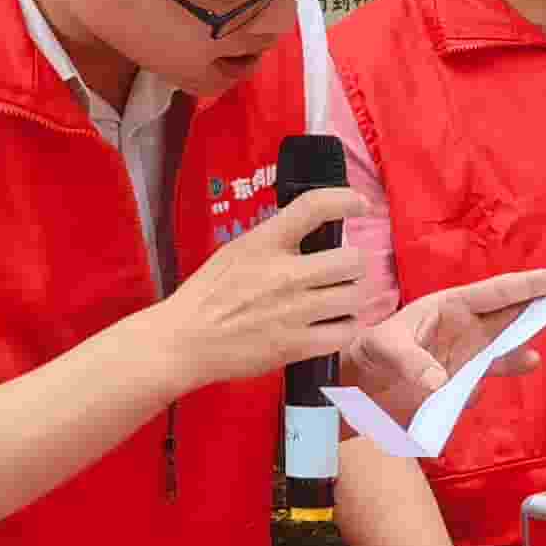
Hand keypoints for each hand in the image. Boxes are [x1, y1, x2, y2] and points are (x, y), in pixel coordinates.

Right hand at [142, 188, 368, 394]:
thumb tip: (309, 232)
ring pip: (354, 297)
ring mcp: (294, 311)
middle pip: (352, 260)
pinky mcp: (296, 345)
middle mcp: (286, 274)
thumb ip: (272, 241)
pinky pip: (344, 333)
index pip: (314, 206)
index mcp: (265, 243)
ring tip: (337, 301)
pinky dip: (344, 328)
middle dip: (353, 266)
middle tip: (343, 272)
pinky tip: (332, 326)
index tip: (360, 205)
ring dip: (350, 298)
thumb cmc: (206, 296)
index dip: (345, 200)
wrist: (185, 341)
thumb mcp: (235, 252)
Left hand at [345, 266, 545, 416]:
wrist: (354, 387)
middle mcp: (466, 329)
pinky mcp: (460, 385)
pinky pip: (481, 386)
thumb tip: (438, 382)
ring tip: (532, 358)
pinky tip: (469, 394)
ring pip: (504, 351)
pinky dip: (478, 392)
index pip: (497, 293)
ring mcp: (466, 357)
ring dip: (519, 354)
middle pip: (514, 315)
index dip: (530, 286)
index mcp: (451, 306)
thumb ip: (410, 361)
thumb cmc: (368, 353)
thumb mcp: (383, 349)